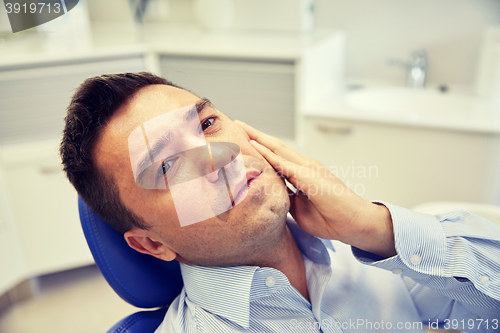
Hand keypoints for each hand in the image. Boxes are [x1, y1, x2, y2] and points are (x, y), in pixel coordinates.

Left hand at [236, 120, 395, 257]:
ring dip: (259, 137)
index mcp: (304, 173)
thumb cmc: (331, 219)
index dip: (262, 147)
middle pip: (277, 146)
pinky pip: (284, 163)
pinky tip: (256, 146)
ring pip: (279, 148)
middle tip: (239, 124)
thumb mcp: (300, 210)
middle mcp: (307, 165)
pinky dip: (269, 154)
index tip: (245, 141)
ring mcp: (309, 168)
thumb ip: (287, 199)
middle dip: (257, 135)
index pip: (279, 156)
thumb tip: (270, 196)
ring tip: (242, 128)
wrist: (356, 224)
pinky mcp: (310, 176)